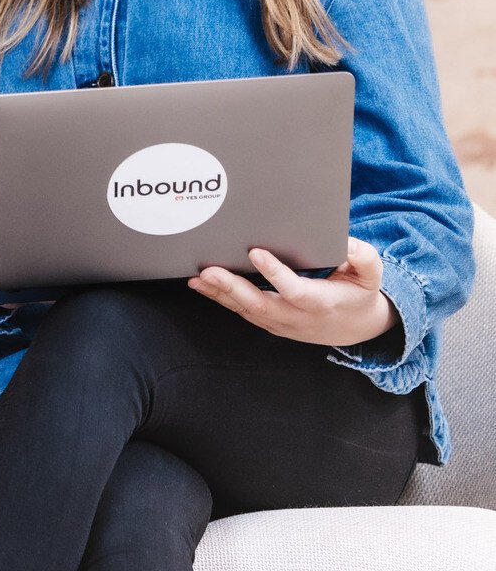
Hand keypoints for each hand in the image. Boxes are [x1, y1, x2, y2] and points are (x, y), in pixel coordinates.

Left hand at [189, 238, 396, 346]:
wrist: (358, 328)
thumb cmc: (360, 293)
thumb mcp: (371, 274)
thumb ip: (362, 257)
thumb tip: (344, 242)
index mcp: (322, 302)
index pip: (295, 290)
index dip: (275, 274)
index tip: (255, 252)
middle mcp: (298, 317)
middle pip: (261, 305)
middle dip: (232, 288)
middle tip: (208, 270)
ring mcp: (282, 324)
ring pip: (246, 310)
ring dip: (220, 294)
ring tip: (198, 277)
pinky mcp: (271, 324)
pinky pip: (243, 312)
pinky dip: (221, 299)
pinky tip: (202, 285)